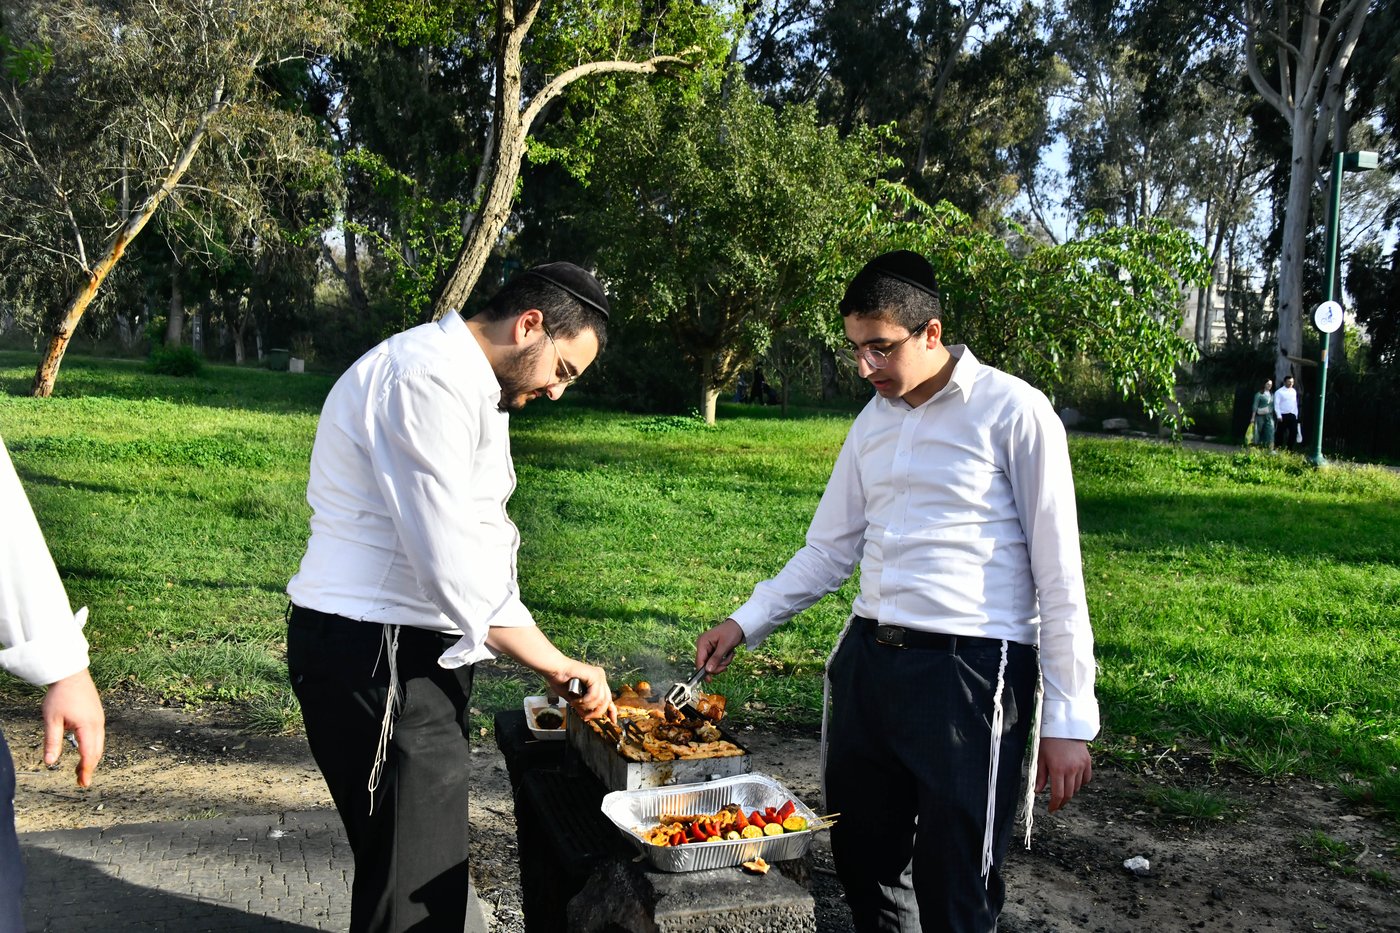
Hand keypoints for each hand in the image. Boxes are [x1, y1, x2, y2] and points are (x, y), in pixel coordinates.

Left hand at [41, 668, 104, 787]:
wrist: (71, 673)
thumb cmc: (61, 694)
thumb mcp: (51, 720)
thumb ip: (52, 742)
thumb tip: (50, 762)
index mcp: (88, 726)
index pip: (89, 754)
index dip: (86, 770)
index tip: (83, 783)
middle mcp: (98, 724)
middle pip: (97, 751)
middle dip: (89, 766)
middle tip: (80, 780)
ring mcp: (99, 718)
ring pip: (99, 744)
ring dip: (91, 757)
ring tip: (81, 769)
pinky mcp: (97, 714)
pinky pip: (98, 735)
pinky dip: (92, 747)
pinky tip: (84, 750)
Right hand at [549, 661, 615, 723]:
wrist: (553, 669)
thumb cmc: (560, 680)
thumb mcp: (574, 698)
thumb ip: (583, 706)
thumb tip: (587, 717)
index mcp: (597, 682)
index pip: (609, 699)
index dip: (612, 711)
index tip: (612, 721)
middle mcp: (600, 677)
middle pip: (607, 701)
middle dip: (596, 712)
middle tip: (586, 716)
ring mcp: (598, 675)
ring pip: (600, 699)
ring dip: (587, 706)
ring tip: (576, 703)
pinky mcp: (594, 674)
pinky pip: (594, 694)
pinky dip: (585, 701)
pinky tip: (577, 699)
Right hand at [695, 618, 744, 674]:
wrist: (739, 626)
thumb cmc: (731, 632)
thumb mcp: (725, 646)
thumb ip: (716, 658)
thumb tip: (708, 670)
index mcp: (702, 642)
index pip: (699, 661)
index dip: (703, 672)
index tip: (709, 680)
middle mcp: (703, 646)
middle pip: (706, 664)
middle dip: (718, 666)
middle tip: (726, 665)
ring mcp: (708, 649)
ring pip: (712, 664)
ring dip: (723, 663)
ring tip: (730, 656)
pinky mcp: (713, 651)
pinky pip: (717, 661)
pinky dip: (724, 660)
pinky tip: (729, 654)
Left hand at [1035, 737, 1091, 812]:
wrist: (1063, 726)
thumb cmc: (1049, 741)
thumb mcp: (1040, 758)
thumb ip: (1040, 776)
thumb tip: (1037, 792)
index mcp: (1058, 769)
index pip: (1058, 794)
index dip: (1055, 804)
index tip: (1051, 809)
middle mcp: (1071, 769)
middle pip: (1069, 794)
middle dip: (1062, 801)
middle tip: (1057, 803)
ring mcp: (1081, 766)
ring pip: (1078, 787)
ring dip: (1070, 791)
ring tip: (1063, 788)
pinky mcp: (1088, 762)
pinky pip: (1086, 779)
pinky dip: (1080, 783)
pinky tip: (1073, 781)